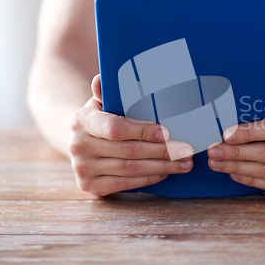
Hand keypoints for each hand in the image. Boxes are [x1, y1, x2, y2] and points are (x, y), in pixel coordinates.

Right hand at [68, 74, 193, 195]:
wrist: (80, 143)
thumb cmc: (101, 118)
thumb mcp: (102, 103)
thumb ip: (106, 92)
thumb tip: (101, 78)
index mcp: (82, 121)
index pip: (116, 128)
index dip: (143, 132)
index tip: (167, 133)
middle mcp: (78, 146)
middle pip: (129, 151)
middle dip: (163, 152)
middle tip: (187, 150)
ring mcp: (82, 169)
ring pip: (131, 169)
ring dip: (162, 167)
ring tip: (184, 163)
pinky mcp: (90, 186)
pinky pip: (126, 184)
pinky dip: (149, 178)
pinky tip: (165, 172)